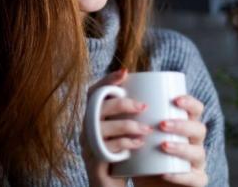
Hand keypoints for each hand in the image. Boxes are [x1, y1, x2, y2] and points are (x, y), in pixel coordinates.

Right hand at [80, 69, 150, 186]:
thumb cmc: (123, 161)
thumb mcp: (125, 135)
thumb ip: (130, 116)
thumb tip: (151, 93)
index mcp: (93, 119)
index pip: (93, 93)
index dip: (107, 80)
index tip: (125, 72)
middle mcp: (86, 131)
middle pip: (96, 108)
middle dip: (121, 103)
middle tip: (143, 106)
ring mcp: (88, 148)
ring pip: (100, 128)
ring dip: (126, 125)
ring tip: (146, 129)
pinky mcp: (95, 164)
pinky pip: (105, 149)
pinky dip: (123, 144)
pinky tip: (138, 145)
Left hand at [135, 95, 207, 186]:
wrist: (144, 181)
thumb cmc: (140, 151)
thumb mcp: (135, 131)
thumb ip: (130, 108)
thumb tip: (120, 76)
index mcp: (184, 125)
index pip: (196, 110)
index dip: (190, 102)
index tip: (175, 99)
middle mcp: (194, 142)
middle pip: (199, 129)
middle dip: (182, 125)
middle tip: (162, 124)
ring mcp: (196, 163)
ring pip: (198, 153)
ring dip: (182, 148)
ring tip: (163, 145)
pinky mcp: (195, 181)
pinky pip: (194, 179)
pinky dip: (180, 176)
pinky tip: (165, 172)